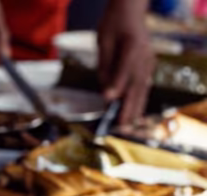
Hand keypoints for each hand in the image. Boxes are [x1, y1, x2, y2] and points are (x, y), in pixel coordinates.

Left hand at [98, 0, 153, 123]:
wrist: (130, 12)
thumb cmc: (113, 25)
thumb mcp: (103, 42)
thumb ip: (104, 65)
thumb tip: (105, 90)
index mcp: (132, 44)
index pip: (124, 68)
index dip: (116, 84)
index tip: (108, 99)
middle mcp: (144, 55)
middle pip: (136, 83)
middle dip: (128, 106)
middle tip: (120, 125)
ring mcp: (149, 61)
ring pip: (142, 88)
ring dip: (135, 108)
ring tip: (128, 126)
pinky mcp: (148, 66)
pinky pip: (144, 86)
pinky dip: (139, 100)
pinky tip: (135, 114)